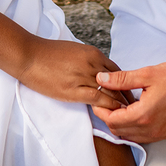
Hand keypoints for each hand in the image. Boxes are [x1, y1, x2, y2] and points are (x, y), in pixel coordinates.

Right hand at [16, 38, 132, 110]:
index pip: (117, 70)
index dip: (125, 83)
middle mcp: (92, 64)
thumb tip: (99, 71)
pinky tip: (114, 114)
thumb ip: (89, 60)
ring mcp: (84, 77)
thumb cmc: (48, 52)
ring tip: (130, 114)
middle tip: (137, 106)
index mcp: (93, 53)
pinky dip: (109, 107)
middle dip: (128, 94)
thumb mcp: (74, 50)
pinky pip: (98, 99)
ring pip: (110, 92)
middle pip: (118, 81)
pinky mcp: (74, 90)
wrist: (29, 55)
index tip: (130, 92)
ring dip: (121, 103)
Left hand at [91, 61, 165, 142]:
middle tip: (108, 101)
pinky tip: (137, 111)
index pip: (112, 121)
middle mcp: (152, 129)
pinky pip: (144, 136)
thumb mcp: (147, 74)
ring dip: (122, 124)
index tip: (98, 99)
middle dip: (109, 117)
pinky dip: (135, 127)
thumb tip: (102, 80)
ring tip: (122, 105)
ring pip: (131, 135)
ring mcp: (160, 133)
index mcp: (144, 115)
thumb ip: (121, 79)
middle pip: (120, 131)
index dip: (101, 110)